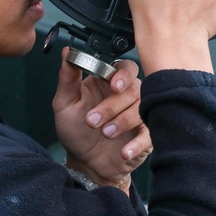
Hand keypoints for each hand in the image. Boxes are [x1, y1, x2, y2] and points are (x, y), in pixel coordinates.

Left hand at [52, 48, 152, 191]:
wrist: (85, 163)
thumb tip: (67, 52)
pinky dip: (137, 144)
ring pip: (142, 109)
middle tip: (93, 121)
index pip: (126, 68)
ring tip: (106, 134)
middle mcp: (128, 96)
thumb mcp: (65, 104)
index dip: (124, 75)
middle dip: (114, 105)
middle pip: (134, 89)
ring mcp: (140, 115)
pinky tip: (124, 151)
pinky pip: (150, 134)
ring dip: (123, 122)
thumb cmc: (76, 131)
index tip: (114, 86)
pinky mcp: (147, 136)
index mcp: (109, 82)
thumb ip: (67, 78)